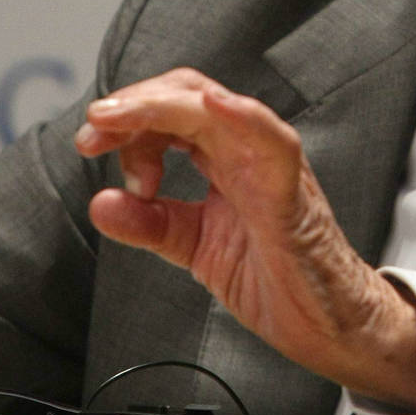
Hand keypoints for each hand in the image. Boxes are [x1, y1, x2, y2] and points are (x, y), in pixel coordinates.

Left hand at [75, 67, 415, 409]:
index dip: (126, 121)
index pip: (171, 113)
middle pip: (187, 94)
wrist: (325, 320)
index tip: (90, 144)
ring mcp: (269, 162)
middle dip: (134, 104)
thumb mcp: (194, 245)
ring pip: (217, 105)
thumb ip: (150, 223)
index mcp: (225, 157)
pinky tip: (212, 106)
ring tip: (119, 118)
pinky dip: (243, 117)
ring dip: (161, 104)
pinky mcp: (289, 187)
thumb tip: (101, 202)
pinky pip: (271, 140)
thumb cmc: (276, 276)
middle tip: (93, 130)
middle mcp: (246, 149)